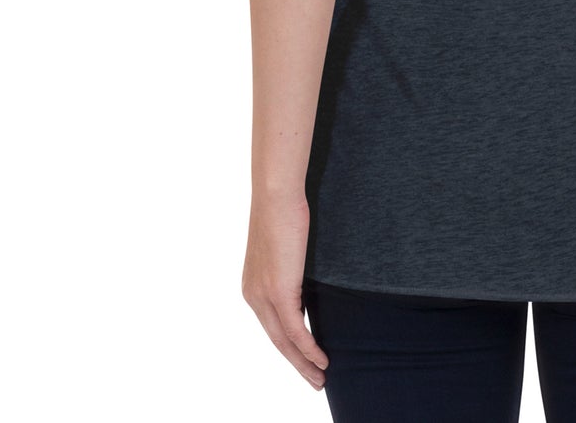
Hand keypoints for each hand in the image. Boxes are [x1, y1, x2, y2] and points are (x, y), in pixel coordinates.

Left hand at [242, 193, 329, 390]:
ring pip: (285, 342)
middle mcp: (254, 296)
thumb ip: (290, 267)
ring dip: (304, 363)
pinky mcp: (279, 291)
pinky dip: (309, 348)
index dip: (289, 347)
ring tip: (321, 377)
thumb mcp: (285, 247)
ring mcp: (264, 295)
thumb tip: (305, 278)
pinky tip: (322, 359)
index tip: (306, 360)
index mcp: (252, 287)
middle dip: (297, 364)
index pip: (272, 326)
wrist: (276, 194)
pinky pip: (296, 330)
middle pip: (277, 341)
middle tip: (315, 380)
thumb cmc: (284, 210)